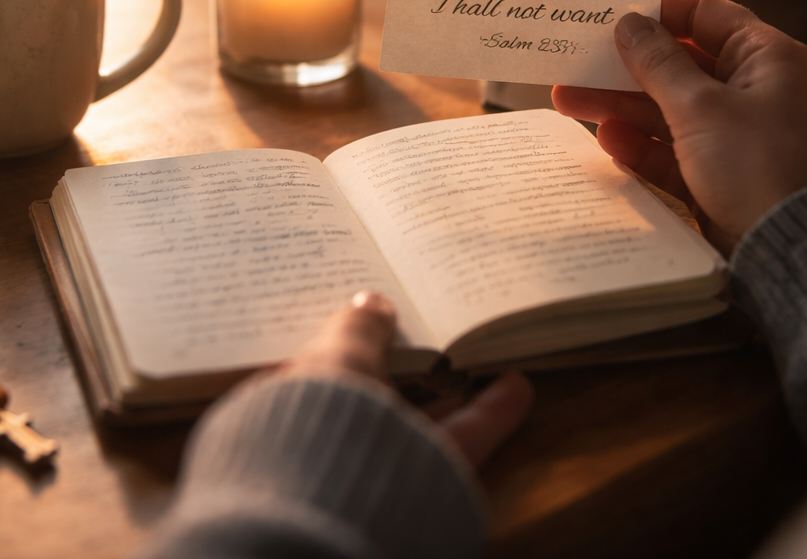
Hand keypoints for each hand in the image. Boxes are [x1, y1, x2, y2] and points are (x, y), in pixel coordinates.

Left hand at [286, 291, 533, 468]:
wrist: (342, 508)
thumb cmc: (324, 420)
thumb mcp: (337, 357)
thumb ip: (357, 328)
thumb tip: (373, 300)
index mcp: (291, 403)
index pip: (313, 361)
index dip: (338, 330)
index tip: (364, 298)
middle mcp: (329, 432)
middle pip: (371, 385)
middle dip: (397, 353)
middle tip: (425, 314)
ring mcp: (376, 459)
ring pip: (418, 412)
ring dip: (448, 379)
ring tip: (474, 343)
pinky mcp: (421, 483)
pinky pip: (457, 441)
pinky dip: (487, 415)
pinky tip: (515, 387)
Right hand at [552, 0, 806, 250]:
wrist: (785, 250)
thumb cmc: (760, 167)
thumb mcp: (699, 105)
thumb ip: (658, 62)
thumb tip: (629, 25)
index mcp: (765, 60)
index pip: (706, 14)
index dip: (658, 11)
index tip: (613, 15)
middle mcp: (754, 92)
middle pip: (677, 65)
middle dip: (623, 67)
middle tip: (576, 63)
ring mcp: (736, 135)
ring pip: (667, 108)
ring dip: (619, 105)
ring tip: (569, 101)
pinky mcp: (719, 174)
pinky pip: (671, 150)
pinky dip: (639, 145)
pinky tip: (608, 139)